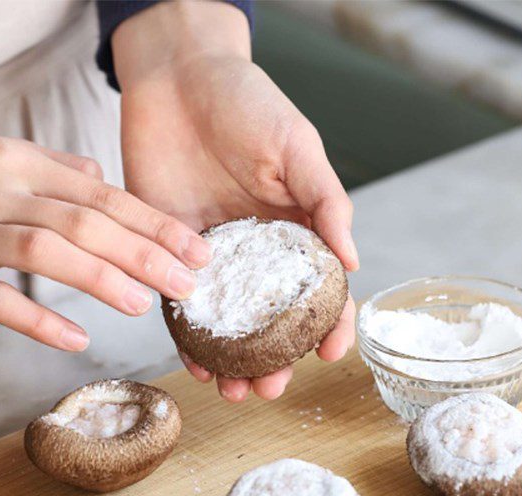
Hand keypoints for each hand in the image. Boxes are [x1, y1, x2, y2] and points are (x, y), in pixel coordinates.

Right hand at [0, 114, 209, 350]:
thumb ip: (51, 167)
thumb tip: (101, 179)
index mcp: (17, 163)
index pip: (101, 194)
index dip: (153, 223)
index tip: (195, 249)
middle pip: (84, 221)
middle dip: (144, 253)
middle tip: (188, 284)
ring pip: (45, 252)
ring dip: (101, 279)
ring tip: (144, 304)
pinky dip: (40, 320)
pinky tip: (78, 339)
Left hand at [113, 2, 357, 400]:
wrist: (176, 78)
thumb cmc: (246, 103)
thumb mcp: (297, 147)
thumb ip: (326, 202)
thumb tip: (353, 263)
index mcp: (294, 230)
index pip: (320, 289)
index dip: (331, 324)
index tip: (331, 354)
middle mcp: (256, 253)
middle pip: (270, 320)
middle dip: (273, 360)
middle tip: (269, 390)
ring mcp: (213, 257)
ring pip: (226, 323)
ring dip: (230, 361)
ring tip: (232, 391)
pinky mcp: (167, 252)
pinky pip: (177, 303)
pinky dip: (186, 335)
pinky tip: (193, 361)